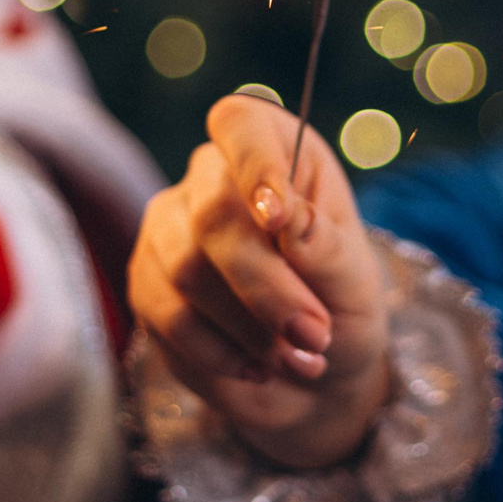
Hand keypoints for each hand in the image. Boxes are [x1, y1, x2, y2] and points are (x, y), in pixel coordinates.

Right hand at [128, 95, 390, 468]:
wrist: (312, 377)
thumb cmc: (340, 309)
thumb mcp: (355, 281)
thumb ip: (325, 248)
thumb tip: (289, 219)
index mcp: (273, 150)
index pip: (241, 124)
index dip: (254, 162)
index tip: (279, 217)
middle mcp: (209, 180)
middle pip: (213, 214)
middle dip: (267, 286)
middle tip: (314, 336)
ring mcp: (168, 231)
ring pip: (186, 272)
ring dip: (248, 329)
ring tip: (298, 360)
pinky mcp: (147, 286)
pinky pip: (168, 319)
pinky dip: (220, 354)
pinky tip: (257, 369)